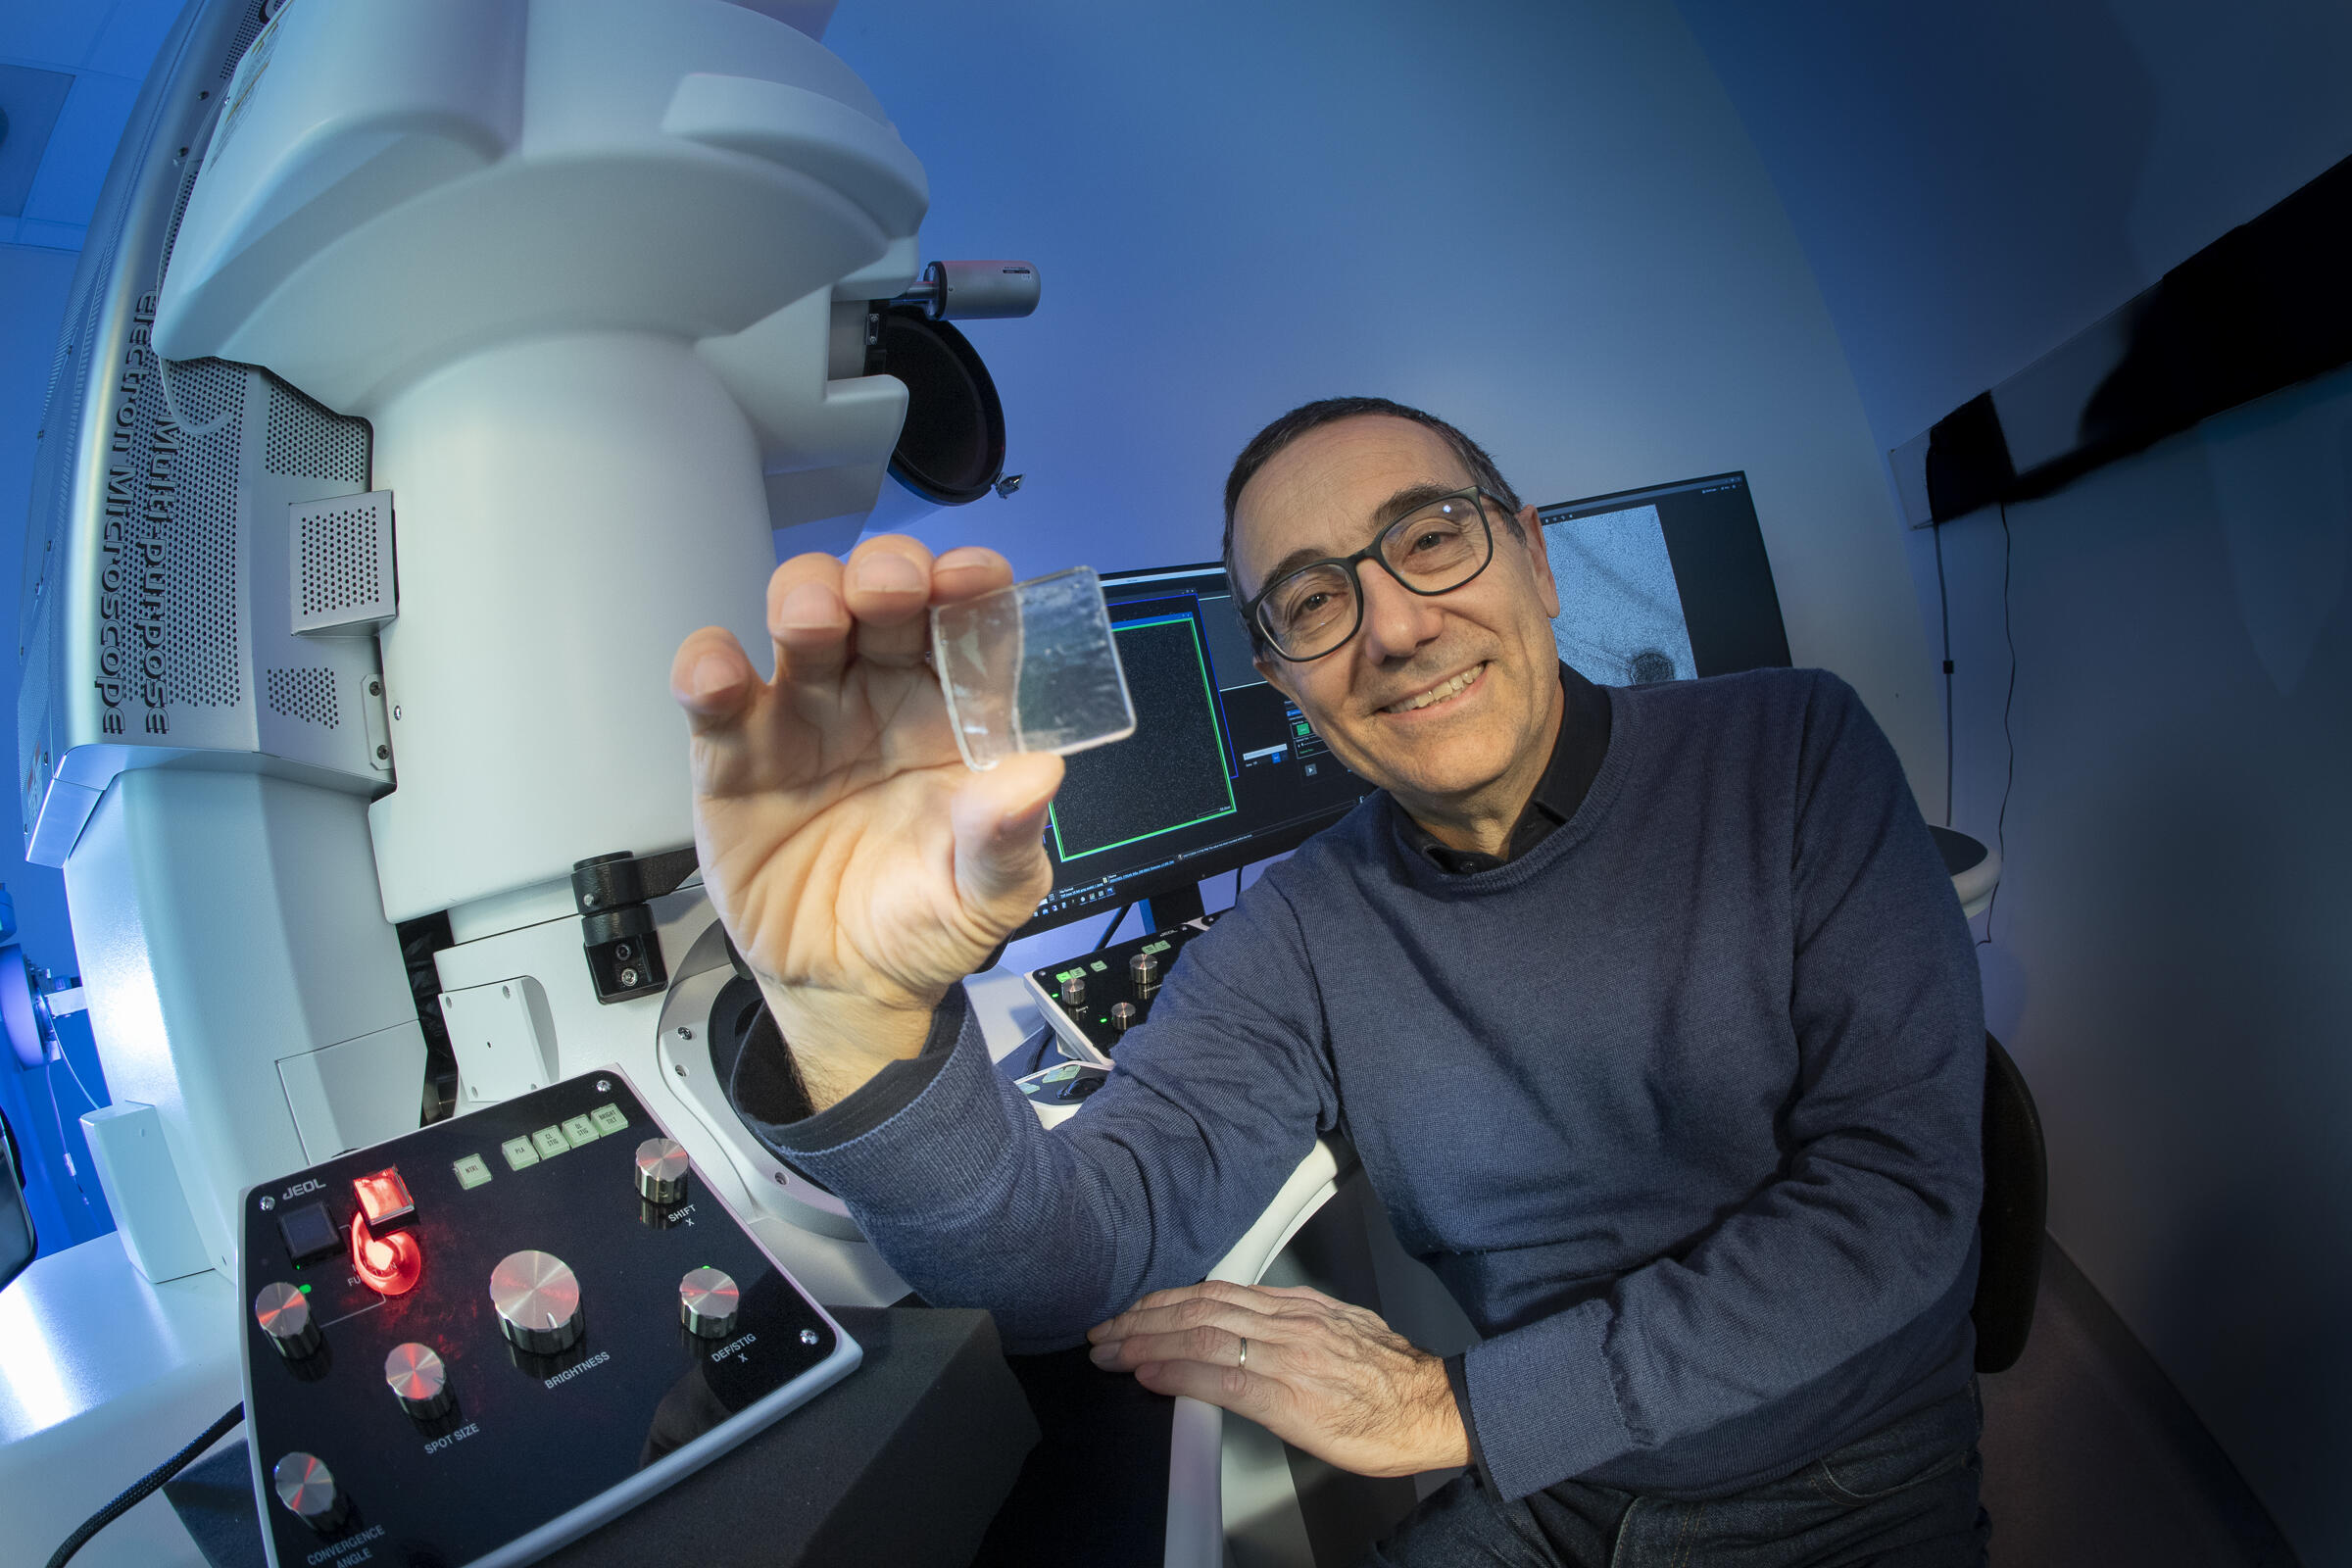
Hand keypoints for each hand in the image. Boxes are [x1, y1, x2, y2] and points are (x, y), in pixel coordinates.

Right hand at [669, 537, 1063, 1107]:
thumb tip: (1037, 776)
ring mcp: (804, 716)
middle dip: (883, 573)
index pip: (968, 624)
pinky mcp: (734, 755)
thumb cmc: (927, 924)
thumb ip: (1007, 838)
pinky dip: (708, 668)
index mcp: (954, 714)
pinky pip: (715, 696)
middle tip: (888, 587)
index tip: (971, 577)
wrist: (845, 988)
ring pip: (799, 620)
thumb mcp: (988, 895)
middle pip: (879, 600)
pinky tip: (719, 675)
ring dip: (804, 598)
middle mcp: (880, 695)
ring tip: (811, 620)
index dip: (970, 587)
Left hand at [1087, 1281, 1468, 1477]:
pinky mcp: (1289, 1398)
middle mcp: (1287, 1323)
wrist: (1433, 1408)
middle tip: (1104, 1329)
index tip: (1135, 1310)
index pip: (1217, 1292)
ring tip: (1111, 1349)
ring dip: (1147, 1341)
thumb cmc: (1393, 1380)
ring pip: (1201, 1335)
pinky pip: (1223, 1379)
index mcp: (1297, 1308)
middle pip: (1199, 1308)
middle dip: (1144, 1317)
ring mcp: (1286, 1357)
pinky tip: (1149, 1374)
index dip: (1168, 1300)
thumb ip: (1295, 1324)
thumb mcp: (1342, 1331)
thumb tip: (1255, 1326)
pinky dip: (1179, 1373)